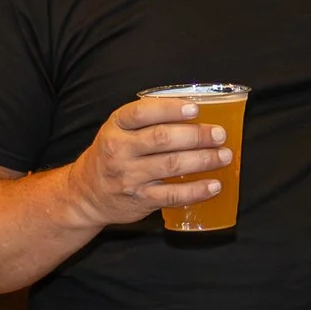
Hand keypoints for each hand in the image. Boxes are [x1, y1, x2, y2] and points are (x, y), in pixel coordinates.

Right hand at [59, 97, 232, 230]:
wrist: (86, 194)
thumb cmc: (111, 155)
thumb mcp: (118, 131)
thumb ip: (147, 120)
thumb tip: (195, 112)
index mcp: (115, 126)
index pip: (142, 112)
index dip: (171, 109)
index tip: (195, 109)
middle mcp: (119, 150)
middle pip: (162, 139)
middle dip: (196, 135)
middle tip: (219, 134)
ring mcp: (129, 177)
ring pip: (172, 165)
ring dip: (203, 160)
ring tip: (224, 156)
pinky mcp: (140, 200)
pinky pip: (173, 195)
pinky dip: (196, 190)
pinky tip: (214, 185)